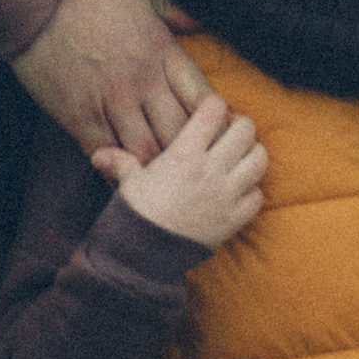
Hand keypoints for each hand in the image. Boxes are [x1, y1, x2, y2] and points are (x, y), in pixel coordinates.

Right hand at [9, 0, 210, 162]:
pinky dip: (116, 167)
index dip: (214, 124)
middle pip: (182, 134)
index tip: (211, 132)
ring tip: (157, 174)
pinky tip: (120, 171)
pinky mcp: (78, 115)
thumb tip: (196, 21)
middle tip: (188, 163)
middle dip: (190, 152)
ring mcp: (111, 100)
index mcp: (164, 51)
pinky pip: (106, 153)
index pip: (204, 100)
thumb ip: (171, 11)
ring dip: (155, 165)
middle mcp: (144, 80)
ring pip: (148, 151)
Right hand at [97, 93, 266, 248]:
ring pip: (260, 159)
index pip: (212, 110)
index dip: (213, 104)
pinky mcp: (234, 218)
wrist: (145, 254)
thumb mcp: (128, 182)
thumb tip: (98, 154)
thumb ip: (119, 162)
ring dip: (253, 154)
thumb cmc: (136, 213)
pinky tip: (239, 190)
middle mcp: (210, 169)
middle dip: (240, 125)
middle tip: (230, 131)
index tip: (209, 109)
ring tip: (241, 156)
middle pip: (245, 129)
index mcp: (184, 153)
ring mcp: (226, 194)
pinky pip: (257, 196)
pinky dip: (252, 191)